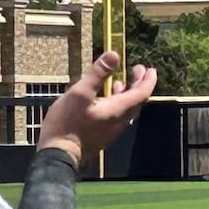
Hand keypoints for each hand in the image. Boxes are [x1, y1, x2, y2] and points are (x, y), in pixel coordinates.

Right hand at [36, 51, 156, 166]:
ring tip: (121, 81)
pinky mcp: (101, 134)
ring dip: (127, 93)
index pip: (142, 93)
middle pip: (136, 101)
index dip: (148, 80)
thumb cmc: (68, 123)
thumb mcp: (80, 93)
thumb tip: (114, 54)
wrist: (59, 154)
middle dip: (139, 84)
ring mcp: (110, 129)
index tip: (150, 69)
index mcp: (118, 110)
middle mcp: (119, 121)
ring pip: (126, 108)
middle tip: (138, 69)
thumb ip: (98, 74)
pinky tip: (104, 98)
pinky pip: (116, 114)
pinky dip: (117, 101)